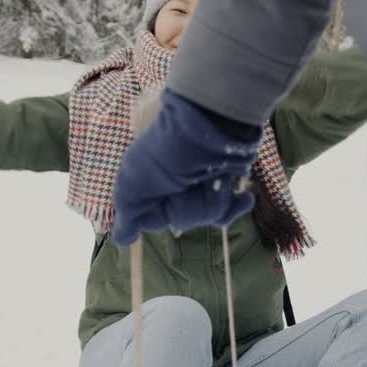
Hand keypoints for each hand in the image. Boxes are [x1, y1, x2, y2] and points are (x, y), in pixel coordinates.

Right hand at [112, 91, 262, 244]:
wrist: (206, 126)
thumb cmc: (162, 157)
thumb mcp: (131, 187)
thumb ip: (127, 216)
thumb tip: (122, 241)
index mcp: (150, 186)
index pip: (155, 219)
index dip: (158, 216)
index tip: (162, 201)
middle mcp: (174, 184)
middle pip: (185, 218)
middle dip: (189, 207)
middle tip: (187, 184)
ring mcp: (200, 180)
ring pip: (209, 213)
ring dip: (212, 197)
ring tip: (211, 176)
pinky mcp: (224, 177)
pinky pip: (232, 206)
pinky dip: (238, 204)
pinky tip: (244, 197)